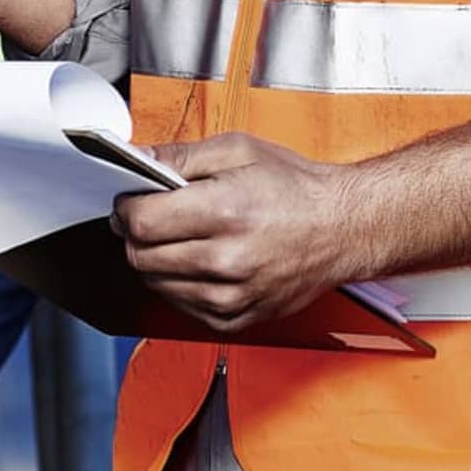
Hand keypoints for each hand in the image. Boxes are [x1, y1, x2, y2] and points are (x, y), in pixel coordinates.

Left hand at [112, 132, 352, 333]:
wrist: (344, 227)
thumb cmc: (297, 187)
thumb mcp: (239, 150)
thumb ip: (181, 155)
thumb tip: (136, 159)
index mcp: (225, 211)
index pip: (141, 222)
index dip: (126, 207)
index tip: (131, 200)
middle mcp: (227, 260)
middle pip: (141, 257)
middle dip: (138, 233)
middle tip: (156, 214)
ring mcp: (232, 296)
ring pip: (157, 285)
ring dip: (158, 259)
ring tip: (187, 235)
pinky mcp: (236, 320)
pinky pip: (181, 307)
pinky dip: (181, 284)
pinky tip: (203, 261)